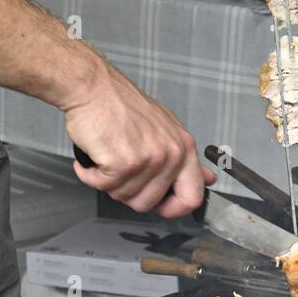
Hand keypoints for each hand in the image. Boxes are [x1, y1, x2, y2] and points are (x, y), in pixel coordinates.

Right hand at [62, 60, 214, 216]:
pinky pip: (102, 186)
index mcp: (184, 147)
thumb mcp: (165, 129)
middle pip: (149, 204)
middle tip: (120, 169)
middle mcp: (171, 153)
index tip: (158, 204)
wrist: (93, 87)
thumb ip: (185, 159)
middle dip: (127, 192)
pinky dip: (90, 174)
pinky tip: (95, 155)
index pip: (193, 197)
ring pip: (123, 196)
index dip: (172, 208)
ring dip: (107, 181)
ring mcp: (149, 159)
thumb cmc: (122, 105)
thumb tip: (207, 179)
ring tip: (108, 154)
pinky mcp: (123, 162)